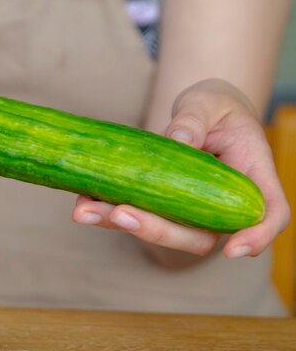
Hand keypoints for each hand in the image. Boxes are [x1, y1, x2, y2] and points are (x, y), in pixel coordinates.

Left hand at [73, 79, 289, 260]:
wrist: (196, 114)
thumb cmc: (213, 106)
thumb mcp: (208, 101)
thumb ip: (194, 119)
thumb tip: (177, 140)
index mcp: (250, 178)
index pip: (267, 215)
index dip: (256, 236)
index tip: (234, 249)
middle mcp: (221, 204)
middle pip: (202, 235)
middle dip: (158, 231)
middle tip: (120, 214)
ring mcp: (191, 211)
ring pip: (163, 230)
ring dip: (120, 224)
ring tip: (83, 211)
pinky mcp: (162, 207)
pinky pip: (138, 213)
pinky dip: (107, 208)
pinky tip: (83, 200)